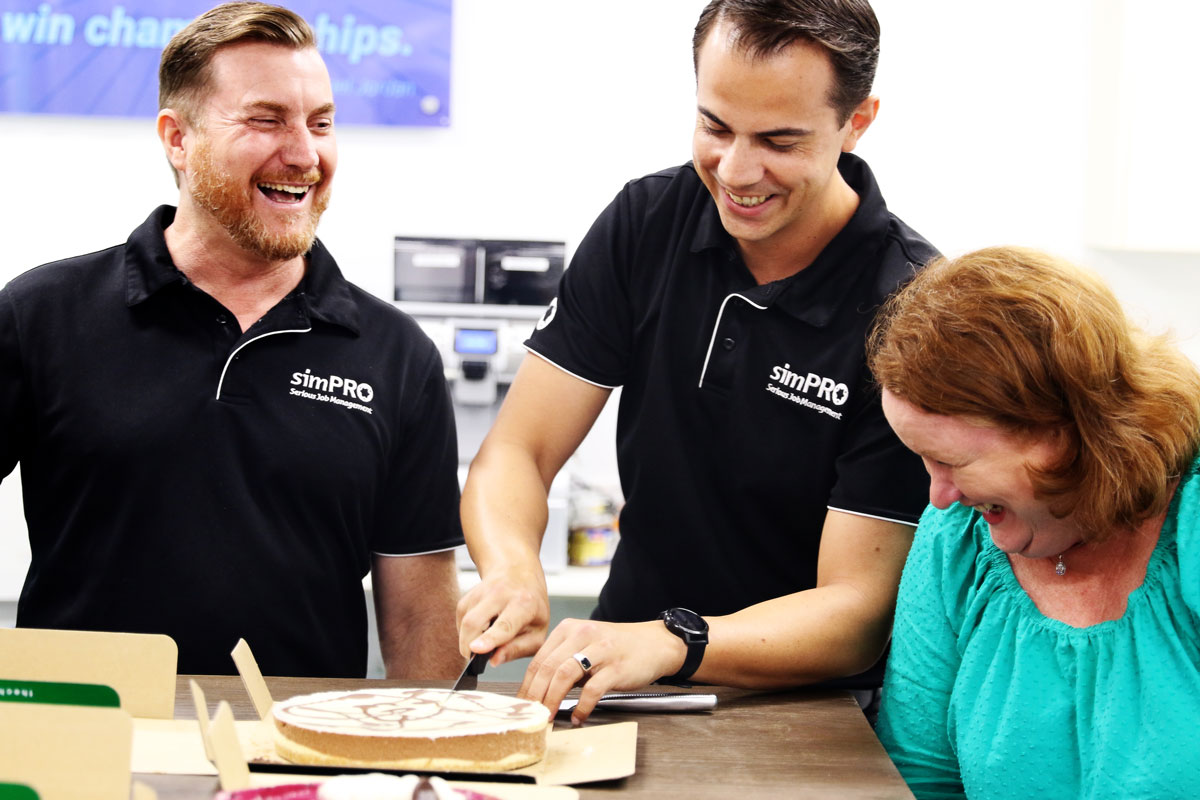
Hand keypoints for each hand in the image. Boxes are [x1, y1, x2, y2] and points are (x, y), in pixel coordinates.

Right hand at [455, 565, 549, 665]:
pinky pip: (461, 620)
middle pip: (474, 623)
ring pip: (464, 622)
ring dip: (468, 640)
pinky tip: (482, 629)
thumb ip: (518, 649)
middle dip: (468, 646)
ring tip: (486, 640)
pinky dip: (467, 631)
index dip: (490, 639)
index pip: (505, 625)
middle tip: (476, 658)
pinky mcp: (468, 595)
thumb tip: (494, 661)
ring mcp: (482, 591)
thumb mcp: (537, 632)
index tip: (476, 649)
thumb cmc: (531, 607)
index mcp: (524, 604)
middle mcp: (501, 593)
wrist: (518, 572)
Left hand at [518, 618, 686, 725]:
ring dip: (553, 700)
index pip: (539, 658)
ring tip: (548, 717)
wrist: (656, 643)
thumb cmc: (617, 647)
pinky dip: (582, 706)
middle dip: (536, 695)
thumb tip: (539, 691)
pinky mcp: (616, 666)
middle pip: (548, 667)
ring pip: (565, 675)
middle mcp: (582, 635)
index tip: (521, 704)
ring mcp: (600, 649)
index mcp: (569, 629)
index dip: (527, 684)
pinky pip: (592, 689)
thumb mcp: (586, 644)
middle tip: (530, 714)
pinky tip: (578, 716)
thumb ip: (564, 661)